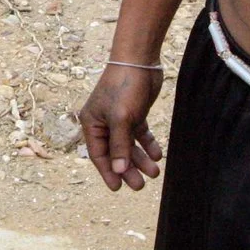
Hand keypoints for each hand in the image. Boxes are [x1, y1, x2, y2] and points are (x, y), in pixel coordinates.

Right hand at [80, 64, 164, 190]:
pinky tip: (157, 155)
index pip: (98, 154)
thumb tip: (118, 170)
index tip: (118, 188)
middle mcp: (103, 122)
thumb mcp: (121, 118)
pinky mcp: (134, 113)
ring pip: (129, 145)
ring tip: (154, 172)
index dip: (108, 172)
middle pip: (115, 153)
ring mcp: (119, 118)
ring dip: (140, 159)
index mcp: (92, 123)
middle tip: (140, 186)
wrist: (139, 60)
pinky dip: (148, 145)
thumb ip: (120, 145)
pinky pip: (140, 135)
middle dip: (128, 169)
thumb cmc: (124, 86)